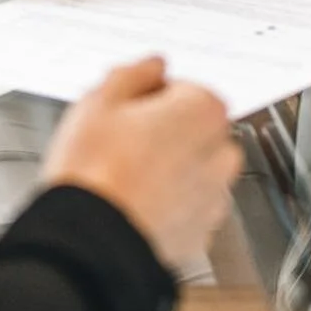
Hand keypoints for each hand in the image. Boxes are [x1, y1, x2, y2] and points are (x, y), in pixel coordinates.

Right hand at [42, 57, 241, 274]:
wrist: (91, 244)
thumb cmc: (94, 173)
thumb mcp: (98, 101)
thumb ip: (134, 74)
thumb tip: (152, 67)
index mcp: (201, 111)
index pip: (185, 88)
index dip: (151, 96)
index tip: (128, 108)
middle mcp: (219, 153)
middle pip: (197, 129)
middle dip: (167, 130)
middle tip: (123, 139)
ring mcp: (213, 197)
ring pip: (196, 169)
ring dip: (172, 166)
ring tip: (126, 174)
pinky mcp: (201, 233)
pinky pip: (190, 206)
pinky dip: (171, 202)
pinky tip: (134, 202)